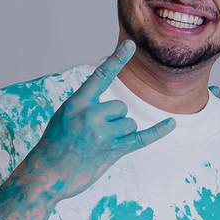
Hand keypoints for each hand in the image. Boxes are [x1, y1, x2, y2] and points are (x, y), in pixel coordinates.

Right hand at [41, 40, 174, 194]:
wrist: (47, 174)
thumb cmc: (54, 146)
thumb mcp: (64, 117)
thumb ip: (86, 107)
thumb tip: (115, 108)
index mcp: (77, 103)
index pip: (101, 76)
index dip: (116, 59)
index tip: (130, 45)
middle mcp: (90, 115)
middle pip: (121, 107)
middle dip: (113, 121)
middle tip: (93, 136)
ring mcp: (102, 134)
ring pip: (129, 124)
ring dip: (120, 135)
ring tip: (98, 146)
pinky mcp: (111, 151)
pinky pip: (141, 138)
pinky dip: (157, 131)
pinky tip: (172, 123)